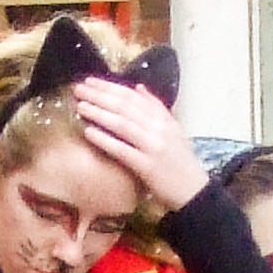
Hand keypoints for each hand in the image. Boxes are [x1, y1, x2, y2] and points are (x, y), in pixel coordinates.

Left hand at [72, 75, 208, 212]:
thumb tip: (138, 88)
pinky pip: (122, 150)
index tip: (91, 81)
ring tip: (80, 106)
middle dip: (99, 96)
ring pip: (122, 124)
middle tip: (78, 88)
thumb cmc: (180, 162)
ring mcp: (153, 147)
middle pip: (125, 106)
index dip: (110, 87)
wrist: (194, 191)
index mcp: (163, 118)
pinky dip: (105, 140)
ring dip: (99, 113)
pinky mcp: (147, 167)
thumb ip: (156, 108)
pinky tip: (89, 132)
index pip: (133, 97)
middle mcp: (159, 129)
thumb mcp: (173, 129)